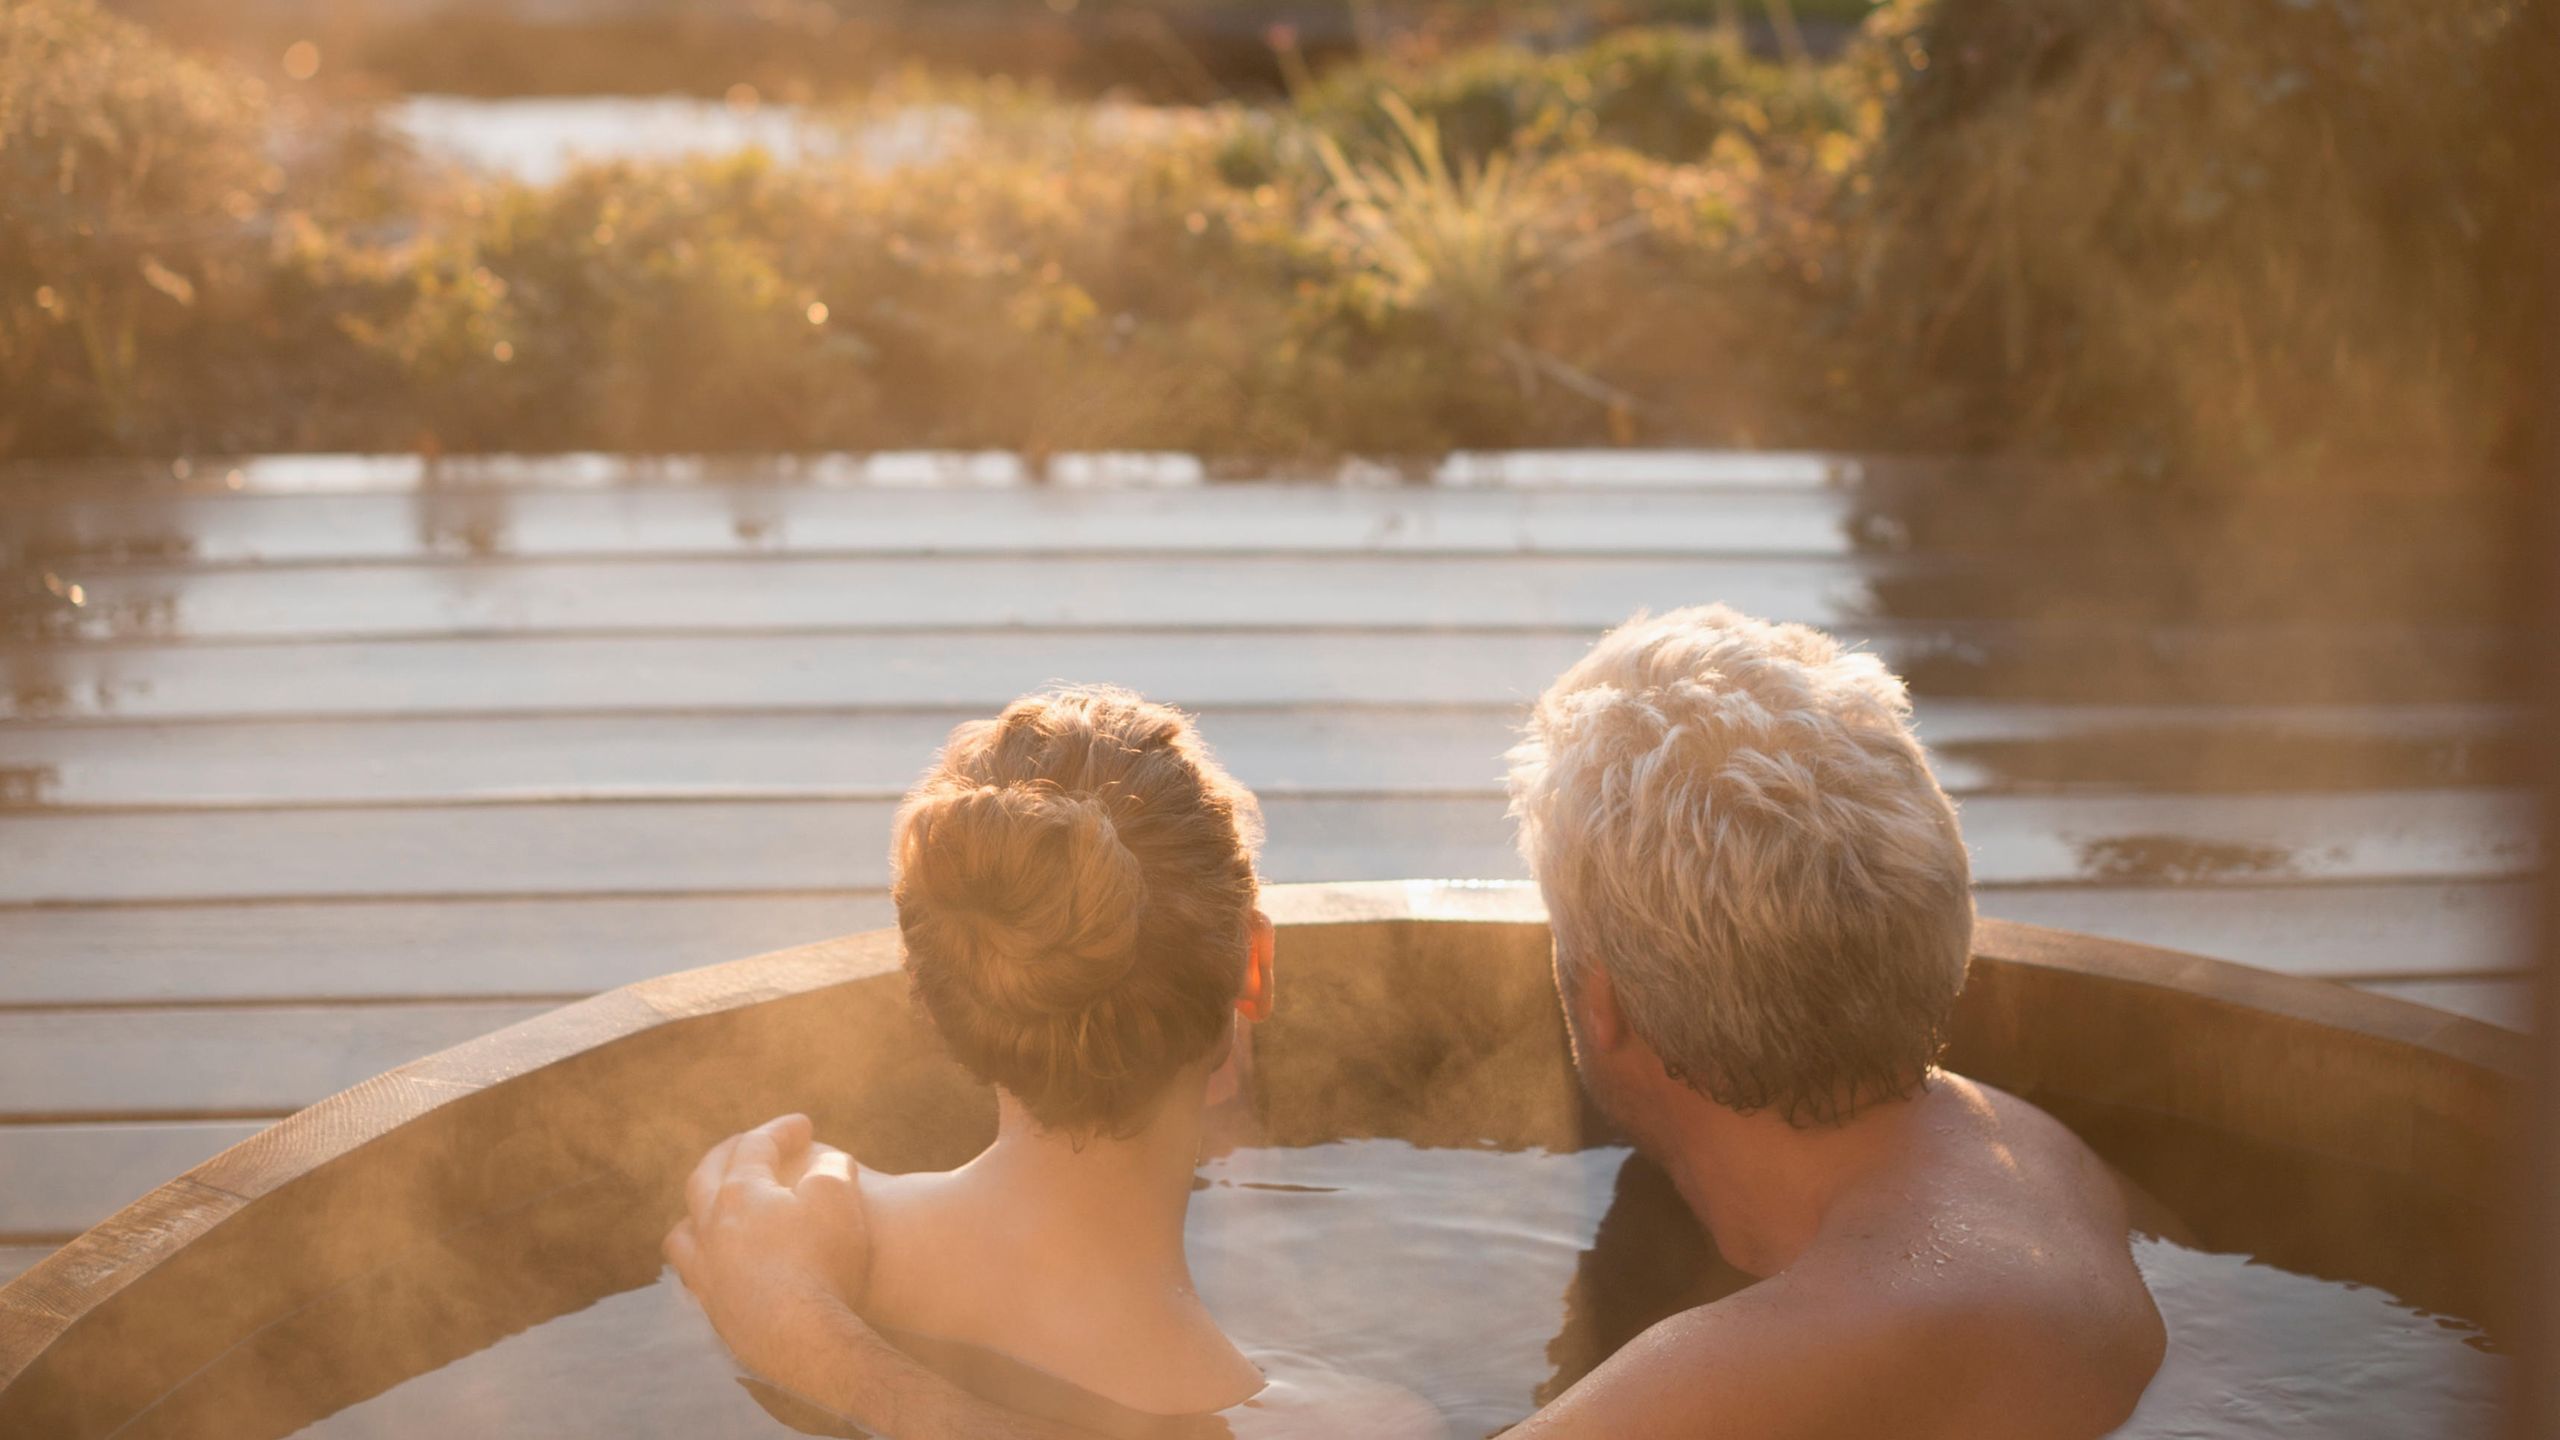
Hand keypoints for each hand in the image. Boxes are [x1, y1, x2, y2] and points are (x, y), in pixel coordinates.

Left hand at [664, 1114, 874, 1387]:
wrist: (804, 1340)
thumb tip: (824, 1164)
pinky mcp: (712, 1310)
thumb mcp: (839, 1199)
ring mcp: (705, 1272)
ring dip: (700, 1210)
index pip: (755, 1146)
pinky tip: (725, 1264)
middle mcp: (710, 1228)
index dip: (781, 1130)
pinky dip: (705, 1258)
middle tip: (753, 1147)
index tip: (804, 1125)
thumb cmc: (825, 1263)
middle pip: (704, 1177)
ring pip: (684, 1231)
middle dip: (729, 1154)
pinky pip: (694, 1275)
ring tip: (718, 1209)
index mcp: (739, 1193)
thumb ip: (830, 1169)